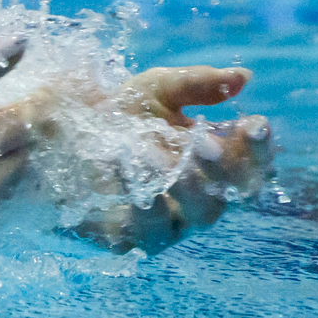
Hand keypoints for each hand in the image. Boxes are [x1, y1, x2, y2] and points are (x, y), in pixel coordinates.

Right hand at [0, 36, 38, 219]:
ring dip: (19, 144)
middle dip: (36, 116)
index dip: (53, 89)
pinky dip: (2, 168)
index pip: (41, 111)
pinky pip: (5, 189)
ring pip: (23, 165)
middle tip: (23, 94)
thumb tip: (22, 40)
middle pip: (38, 141)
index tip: (56, 74)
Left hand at [43, 65, 274, 251]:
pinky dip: (145, 203)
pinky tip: (130, 174)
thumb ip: (196, 84)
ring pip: (201, 213)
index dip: (259, 146)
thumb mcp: (155, 90)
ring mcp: (170, 221)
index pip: (252, 162)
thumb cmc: (119, 115)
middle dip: (225, 166)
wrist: (58, 140)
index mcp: (213, 162)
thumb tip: (243, 79)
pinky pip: (150, 229)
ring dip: (188, 183)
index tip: (254, 123)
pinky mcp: (133, 238)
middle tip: (203, 142)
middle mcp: (200, 195)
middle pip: (234, 192)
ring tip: (166, 156)